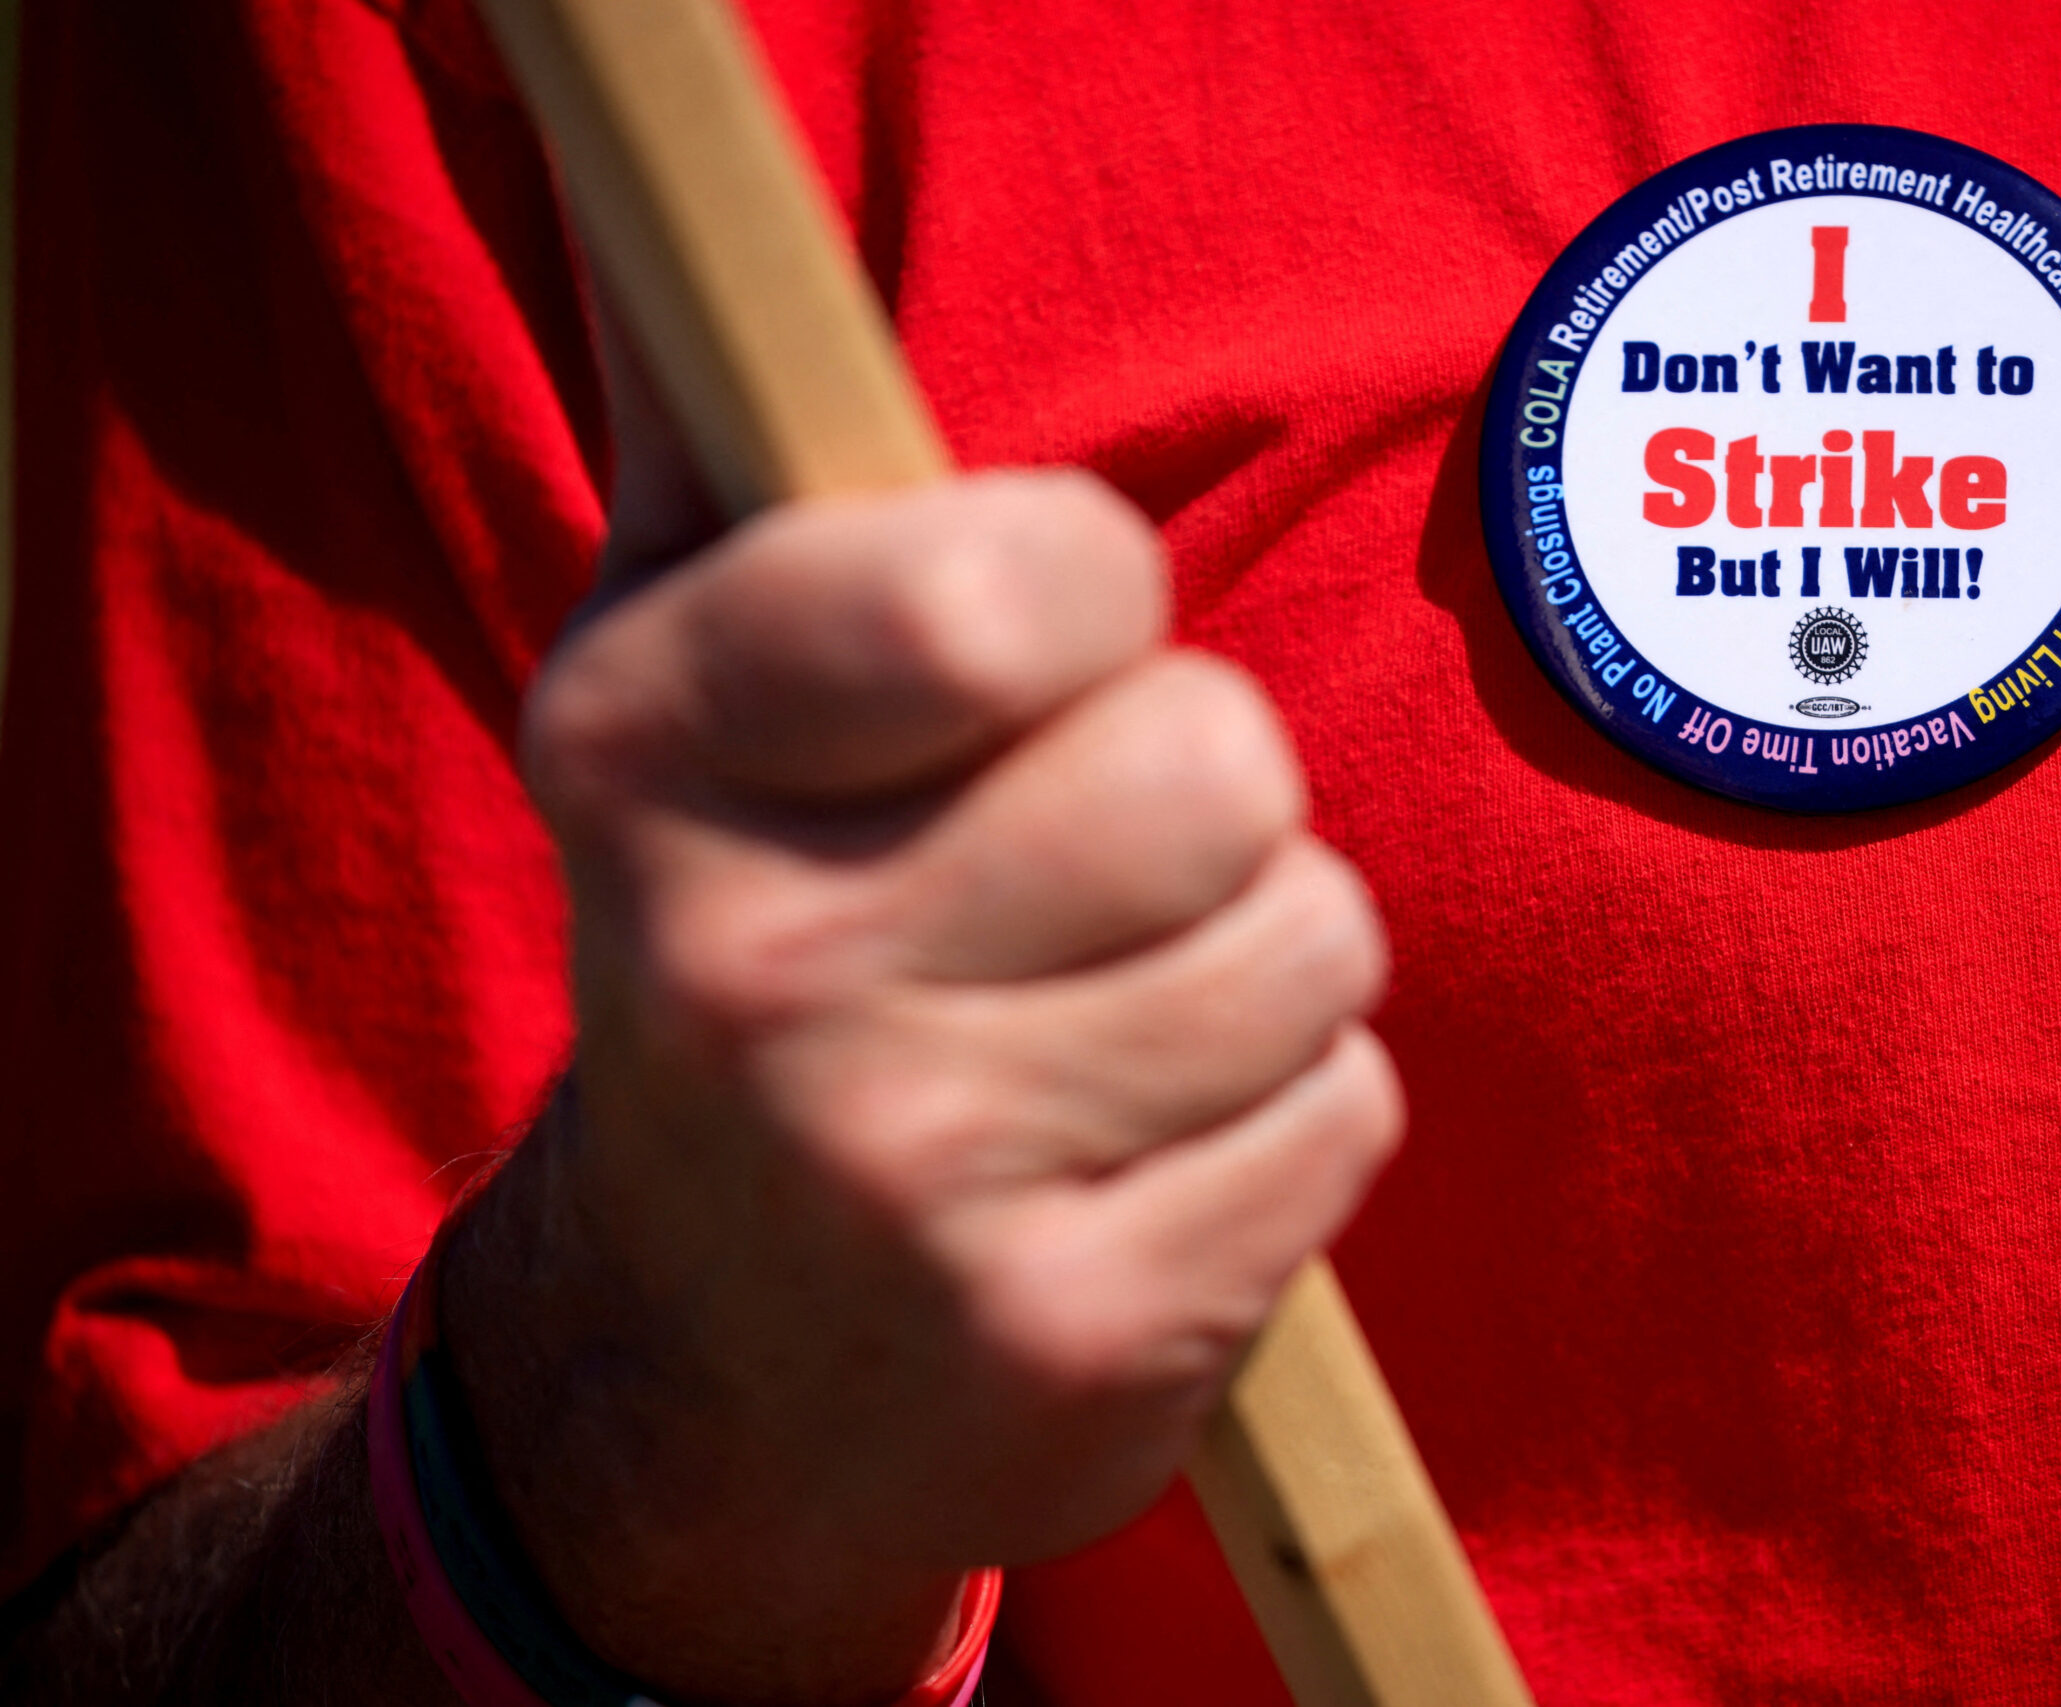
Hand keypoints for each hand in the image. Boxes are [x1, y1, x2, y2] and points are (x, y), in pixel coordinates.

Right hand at [442, 458, 1400, 1700]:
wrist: (710, 1378)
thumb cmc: (762, 959)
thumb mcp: (682, 711)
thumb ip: (734, 474)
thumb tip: (714, 246)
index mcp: (649, 747)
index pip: (1011, 585)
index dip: (1091, 597)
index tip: (1033, 662)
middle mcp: (748, 965)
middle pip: (1216, 762)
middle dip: (1209, 800)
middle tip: (1089, 879)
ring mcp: (904, 1172)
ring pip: (1314, 939)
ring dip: (1264, 966)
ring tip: (1119, 1025)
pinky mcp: (1063, 1332)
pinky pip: (1347, 1116)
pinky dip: (1290, 1124)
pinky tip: (1150, 1162)